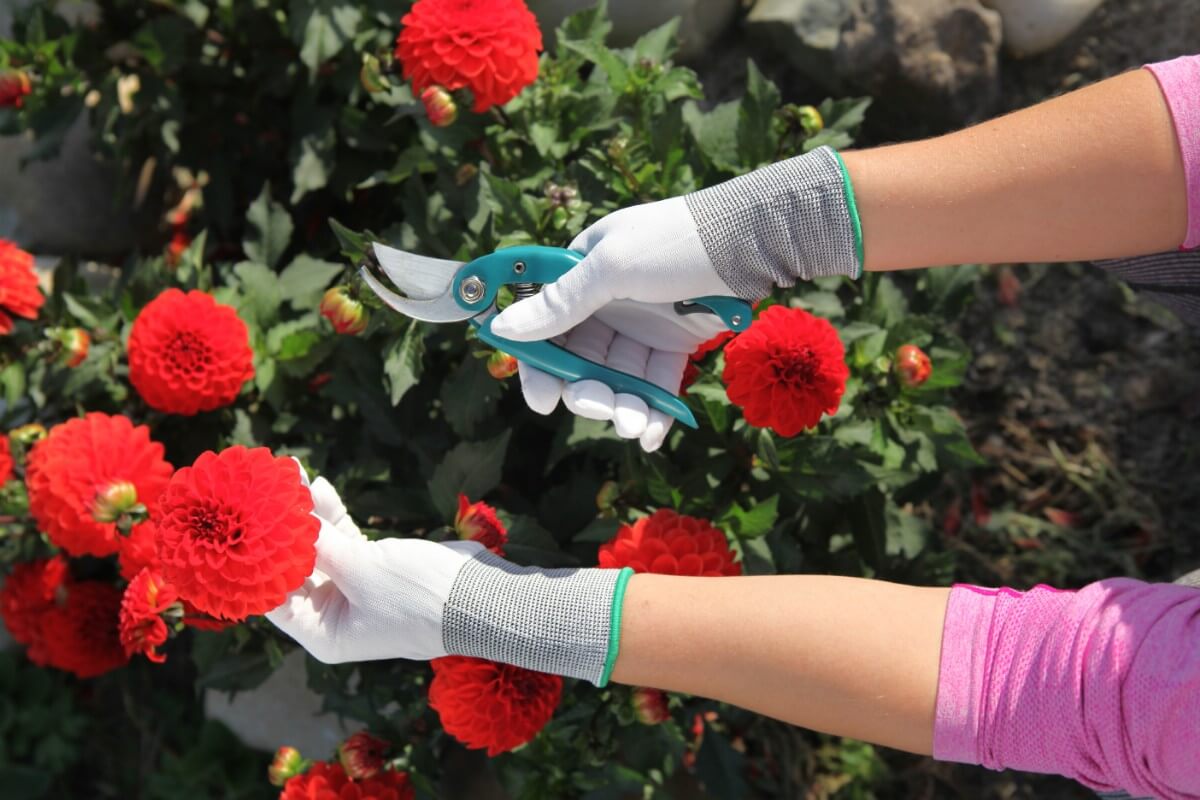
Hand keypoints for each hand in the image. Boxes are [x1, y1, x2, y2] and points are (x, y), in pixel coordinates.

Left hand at [266, 474, 484, 663]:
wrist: (480, 596)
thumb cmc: (418, 598)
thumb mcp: (361, 569)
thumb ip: (319, 542)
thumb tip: (281, 517)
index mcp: (323, 633)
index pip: (272, 598)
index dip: (253, 561)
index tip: (238, 523)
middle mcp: (333, 614)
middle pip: (293, 567)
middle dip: (278, 529)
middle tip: (261, 490)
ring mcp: (353, 588)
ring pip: (318, 546)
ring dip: (305, 514)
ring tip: (288, 475)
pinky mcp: (372, 565)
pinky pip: (341, 537)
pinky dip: (331, 514)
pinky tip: (319, 486)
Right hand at [491, 197, 733, 451]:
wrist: (751, 241)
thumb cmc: (675, 243)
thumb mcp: (612, 268)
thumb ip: (561, 303)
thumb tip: (503, 329)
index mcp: (581, 273)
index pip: (545, 326)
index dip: (539, 366)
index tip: (543, 401)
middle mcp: (606, 302)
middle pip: (581, 361)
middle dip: (588, 391)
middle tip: (602, 407)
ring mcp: (641, 324)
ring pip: (618, 378)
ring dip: (622, 407)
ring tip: (635, 424)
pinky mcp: (674, 343)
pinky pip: (654, 385)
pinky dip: (653, 412)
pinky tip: (652, 436)